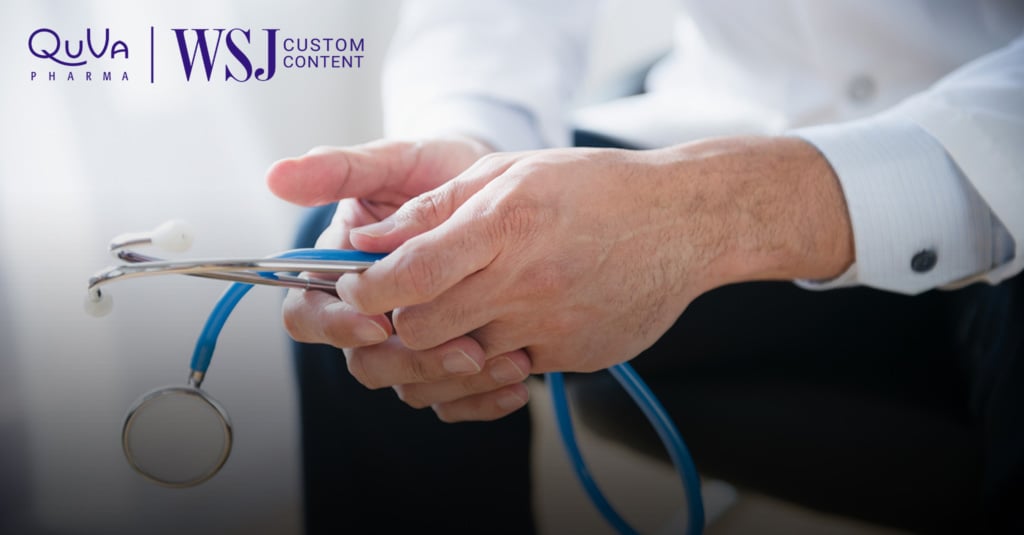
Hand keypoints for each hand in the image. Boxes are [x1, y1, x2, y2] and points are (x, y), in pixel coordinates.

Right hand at [266, 136, 533, 420]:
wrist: (501, 188)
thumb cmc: (439, 170)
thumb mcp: (397, 161)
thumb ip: (341, 170)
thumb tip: (277, 176)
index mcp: (340, 271)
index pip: (307, 314)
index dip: (334, 325)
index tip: (379, 322)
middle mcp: (369, 313)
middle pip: (362, 360)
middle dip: (409, 362)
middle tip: (464, 351)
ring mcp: (409, 340)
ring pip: (407, 386)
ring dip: (452, 382)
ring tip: (505, 363)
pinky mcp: (446, 359)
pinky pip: (452, 399)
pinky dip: (483, 399)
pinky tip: (517, 386)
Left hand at [335, 137, 852, 415]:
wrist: (684, 222)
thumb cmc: (595, 187)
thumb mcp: (509, 171)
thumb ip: (434, 208)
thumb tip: (370, 238)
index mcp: (505, 224)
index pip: (409, 274)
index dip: (366, 288)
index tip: (355, 286)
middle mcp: (525, 281)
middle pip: (422, 331)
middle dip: (393, 326)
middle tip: (393, 308)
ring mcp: (552, 327)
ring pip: (460, 363)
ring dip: (437, 349)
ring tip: (443, 322)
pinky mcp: (573, 357)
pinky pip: (508, 375)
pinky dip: (489, 360)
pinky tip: (501, 328)